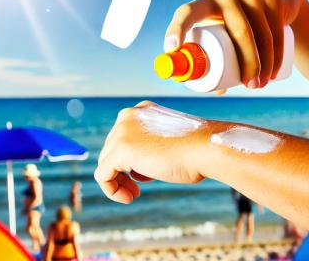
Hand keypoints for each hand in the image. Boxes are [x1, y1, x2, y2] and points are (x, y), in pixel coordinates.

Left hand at [95, 101, 212, 203]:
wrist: (205, 149)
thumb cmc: (194, 150)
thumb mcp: (168, 145)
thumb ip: (149, 150)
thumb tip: (135, 171)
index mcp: (142, 111)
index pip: (123, 137)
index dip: (129, 161)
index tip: (143, 177)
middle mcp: (129, 116)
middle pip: (111, 149)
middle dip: (123, 172)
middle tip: (137, 189)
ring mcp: (123, 130)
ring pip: (105, 161)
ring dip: (118, 182)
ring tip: (133, 194)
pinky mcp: (121, 149)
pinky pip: (102, 175)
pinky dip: (111, 189)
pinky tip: (129, 197)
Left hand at [164, 0, 303, 87]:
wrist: (274, 4)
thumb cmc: (239, 27)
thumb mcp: (224, 35)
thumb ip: (217, 57)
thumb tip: (214, 89)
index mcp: (204, 3)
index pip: (186, 12)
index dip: (177, 29)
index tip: (171, 50)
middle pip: (236, 31)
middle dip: (245, 64)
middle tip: (249, 86)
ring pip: (259, 34)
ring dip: (262, 65)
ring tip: (259, 85)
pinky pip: (275, 29)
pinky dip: (276, 56)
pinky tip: (274, 73)